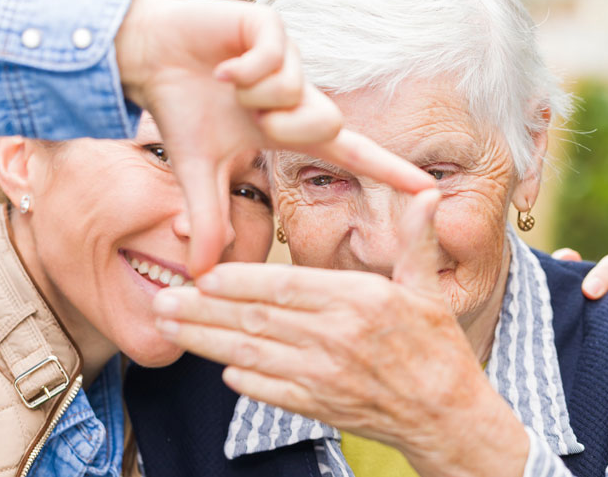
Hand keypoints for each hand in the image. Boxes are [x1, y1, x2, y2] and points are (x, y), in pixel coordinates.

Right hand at [116, 0, 434, 274]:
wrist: (152, 57)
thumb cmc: (183, 111)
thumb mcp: (198, 173)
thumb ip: (210, 219)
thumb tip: (200, 272)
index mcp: (290, 128)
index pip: (351, 154)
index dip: (388, 171)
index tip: (429, 189)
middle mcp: (299, 94)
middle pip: (329, 123)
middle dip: (283, 128)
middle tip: (249, 119)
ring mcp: (288, 59)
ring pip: (299, 92)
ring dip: (255, 97)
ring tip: (228, 85)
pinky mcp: (269, 27)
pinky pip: (275, 60)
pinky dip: (241, 72)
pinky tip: (221, 67)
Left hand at [153, 189, 527, 476]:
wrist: (445, 414)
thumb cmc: (435, 347)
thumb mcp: (427, 286)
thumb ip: (417, 240)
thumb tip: (427, 194)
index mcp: (359, 301)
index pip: (286, 287)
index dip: (240, 282)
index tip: (204, 275)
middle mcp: (335, 339)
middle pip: (257, 321)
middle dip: (203, 311)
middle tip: (162, 300)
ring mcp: (324, 377)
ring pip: (252, 356)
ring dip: (205, 343)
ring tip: (169, 329)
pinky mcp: (320, 406)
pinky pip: (270, 392)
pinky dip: (241, 380)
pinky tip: (216, 367)